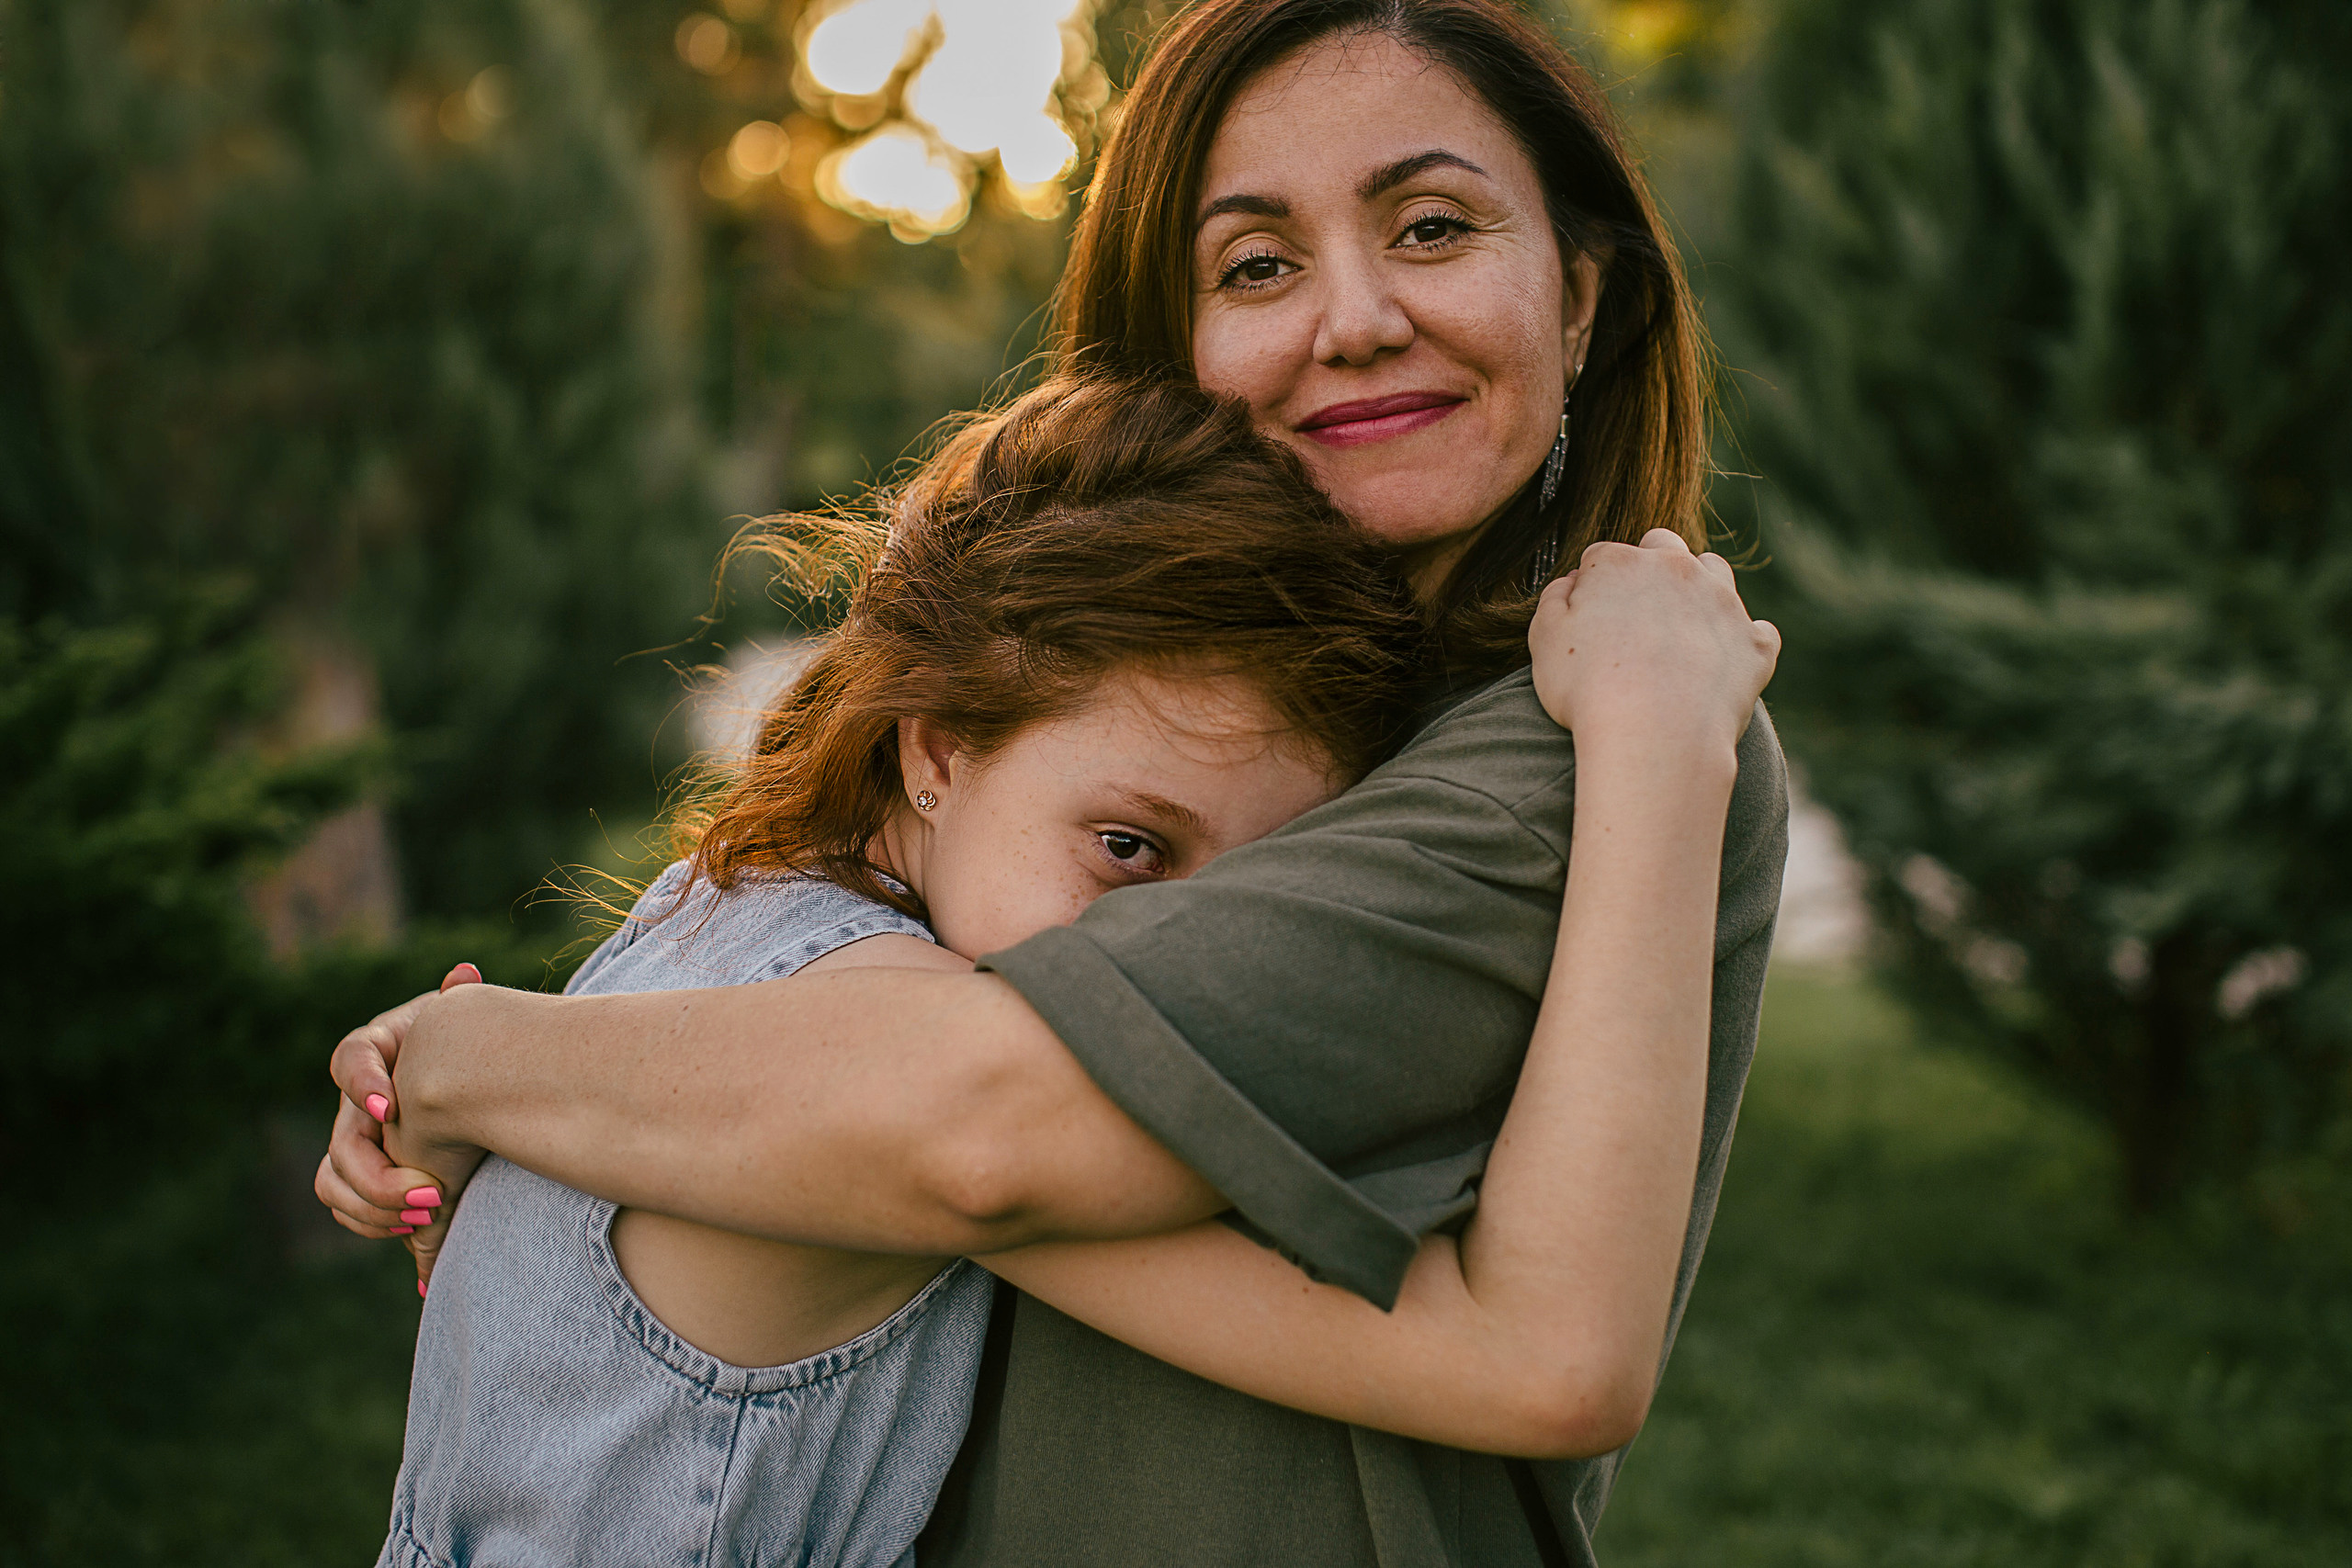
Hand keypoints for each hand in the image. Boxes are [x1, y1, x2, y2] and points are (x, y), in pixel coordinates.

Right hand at [314, 962, 487, 1291]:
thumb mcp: (467, 1022)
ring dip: (374, 1205)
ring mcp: (354, 1139)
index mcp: (376, 1050)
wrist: (474, 1079)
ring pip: (332, 1180)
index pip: (350, 1058)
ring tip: (429, 1211)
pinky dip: (375, 1222)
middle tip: (433, 1192)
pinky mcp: (363, 1174)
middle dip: (379, 1174)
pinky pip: (347, 1207)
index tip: (392, 1110)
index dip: (363, 1084)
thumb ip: (460, 1002)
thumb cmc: (471, 1043)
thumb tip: (463, 973)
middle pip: (341, 1142)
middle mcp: (355, 1097)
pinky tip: (416, 1226)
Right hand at [1528, 529, 1780, 759]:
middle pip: (1663, 547)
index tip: (1586, 622)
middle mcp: (1677, 569)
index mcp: (1620, 564)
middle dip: (1650, 569)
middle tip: (1635, 617)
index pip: (1602, 559)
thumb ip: (1554, 601)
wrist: (1654, 736)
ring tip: (1681, 632)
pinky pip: (1757, 631)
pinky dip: (1742, 643)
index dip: (1591, 589)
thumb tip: (1572, 582)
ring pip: (1716, 573)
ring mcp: (1723, 602)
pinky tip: (1721, 666)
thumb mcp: (1544, 641)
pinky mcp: (1755, 643)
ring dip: (1700, 590)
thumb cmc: (1588, 691)